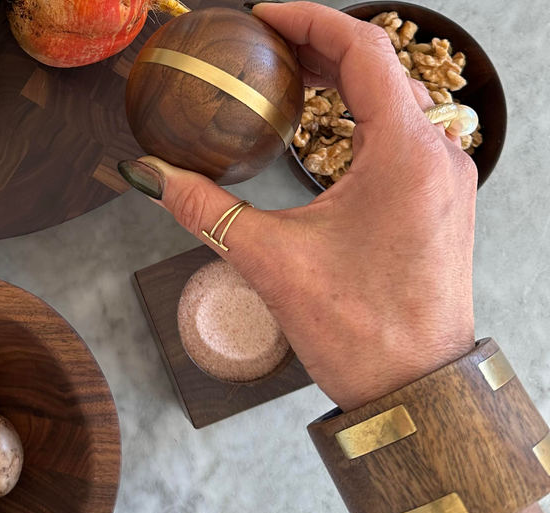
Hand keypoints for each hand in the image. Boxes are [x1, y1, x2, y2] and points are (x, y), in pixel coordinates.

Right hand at [122, 1, 477, 410]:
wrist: (416, 388)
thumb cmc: (360, 331)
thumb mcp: (271, 262)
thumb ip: (206, 209)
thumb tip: (153, 174)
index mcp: (404, 155)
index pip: (363, 50)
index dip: (310, 21)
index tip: (264, 16)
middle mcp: (437, 156)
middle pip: (379, 69)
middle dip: (320, 48)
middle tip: (265, 46)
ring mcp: (446, 179)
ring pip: (395, 101)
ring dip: (342, 83)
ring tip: (288, 79)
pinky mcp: (440, 201)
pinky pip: (404, 135)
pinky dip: (361, 118)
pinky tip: (322, 131)